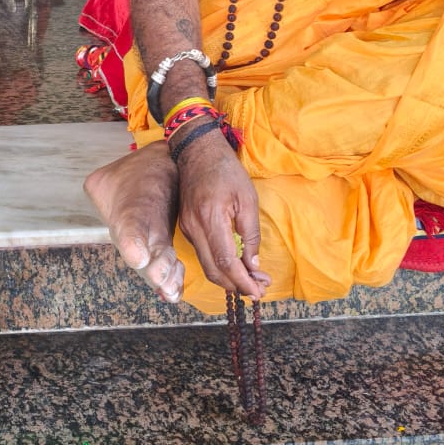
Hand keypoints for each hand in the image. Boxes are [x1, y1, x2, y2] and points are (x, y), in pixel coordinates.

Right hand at [175, 129, 270, 299]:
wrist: (198, 151)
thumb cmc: (226, 171)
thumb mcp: (247, 199)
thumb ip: (250, 234)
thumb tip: (253, 266)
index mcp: (210, 218)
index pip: (225, 261)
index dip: (242, 282)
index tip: (258, 293)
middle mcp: (194, 227)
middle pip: (213, 270)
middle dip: (236, 287)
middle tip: (258, 291)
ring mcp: (187, 228)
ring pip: (206, 265)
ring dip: (229, 278)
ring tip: (252, 280)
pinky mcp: (186, 227)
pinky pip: (202, 253)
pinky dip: (219, 265)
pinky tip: (235, 265)